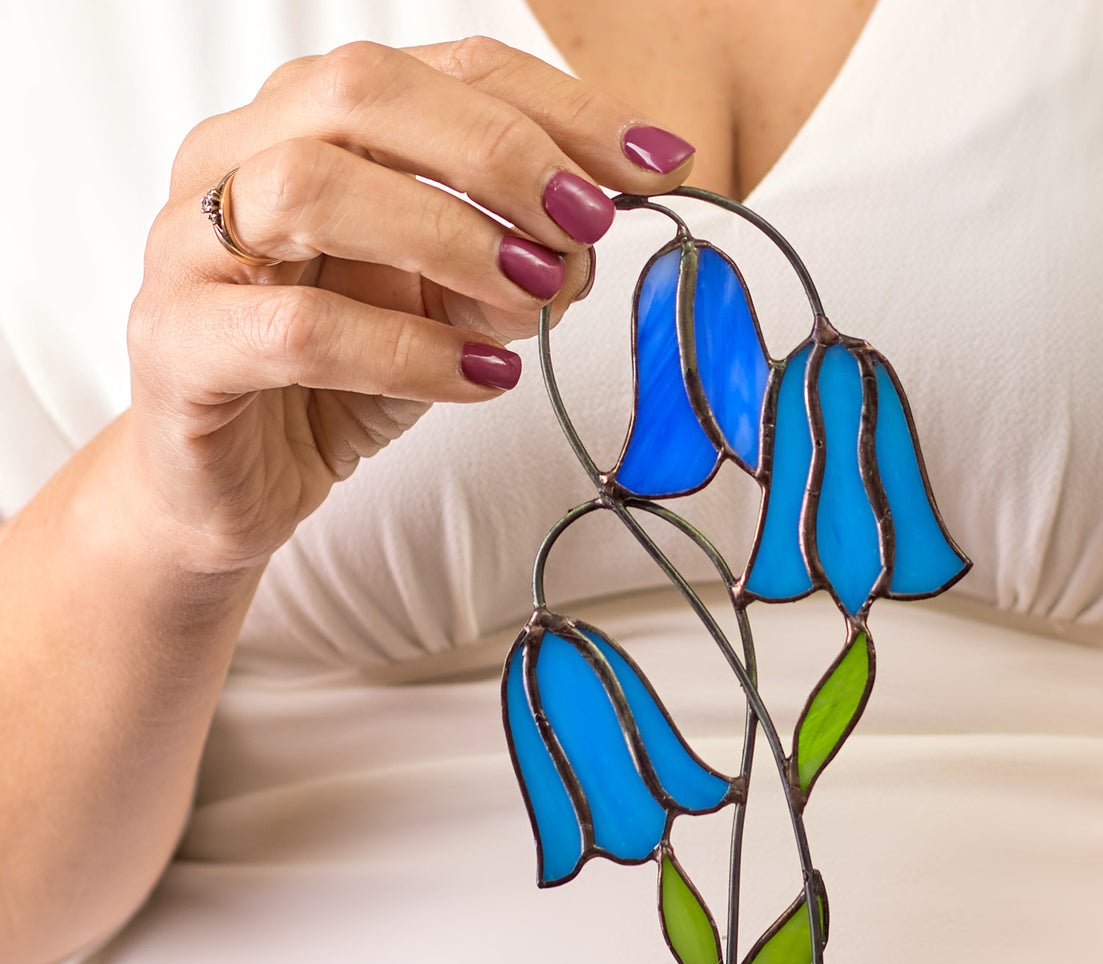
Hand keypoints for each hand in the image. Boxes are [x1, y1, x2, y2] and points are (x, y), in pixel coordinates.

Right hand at [123, 37, 693, 573]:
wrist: (232, 485)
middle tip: (586, 225)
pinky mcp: (178, 347)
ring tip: (532, 301)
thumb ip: (509, 250)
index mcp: (305, 124)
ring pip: (310, 190)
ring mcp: (191, 249)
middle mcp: (234, 159)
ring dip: (447, 239)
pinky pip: (297, 330)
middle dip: (498, 153)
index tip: (654, 162)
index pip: (440, 70)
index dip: (555, 108)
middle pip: (362, 93)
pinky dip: (408, 351)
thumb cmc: (336, 376)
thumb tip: (599, 223)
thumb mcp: (446, 301)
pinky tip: (481, 376)